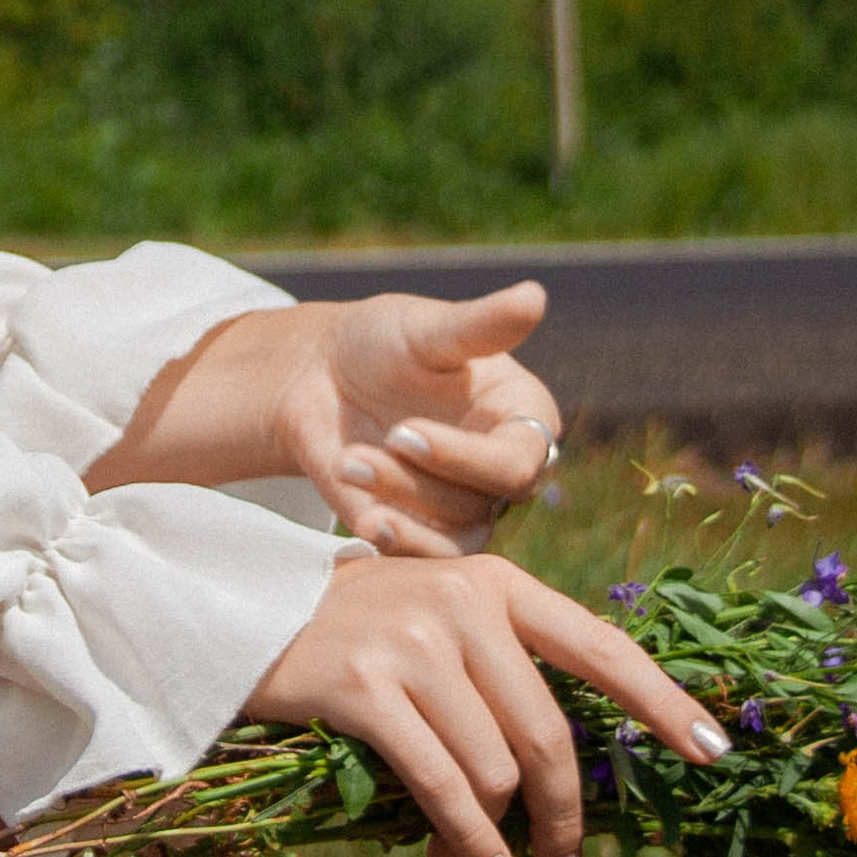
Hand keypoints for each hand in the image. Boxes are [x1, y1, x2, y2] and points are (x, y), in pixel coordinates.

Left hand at [87, 283, 562, 553]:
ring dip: (400, 507)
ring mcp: (465, 508)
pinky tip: (361, 518)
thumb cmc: (384, 343)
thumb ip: (480, 326)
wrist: (321, 377)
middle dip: (423, 480)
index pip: (519, 460)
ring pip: (455, 537)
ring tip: (348, 463)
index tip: (405, 432)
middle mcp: (502, 470)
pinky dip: (395, 544)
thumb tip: (535, 295)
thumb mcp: (426, 329)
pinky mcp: (425, 534)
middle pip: (487, 503)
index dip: (465, 456)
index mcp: (522, 418)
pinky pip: (426, 561)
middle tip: (367, 450)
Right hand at [247, 549, 731, 856]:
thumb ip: (504, 668)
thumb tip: (567, 775)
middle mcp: (464, 604)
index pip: (600, 647)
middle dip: (567, 816)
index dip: (662, 702)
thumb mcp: (439, 622)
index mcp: (497, 584)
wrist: (239, 615)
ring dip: (499, 839)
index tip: (714, 751)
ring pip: (494, 770)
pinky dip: (470, 842)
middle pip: (547, 734)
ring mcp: (413, 642)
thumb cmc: (355, 635)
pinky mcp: (364, 687)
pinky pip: (442, 787)